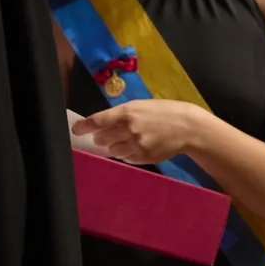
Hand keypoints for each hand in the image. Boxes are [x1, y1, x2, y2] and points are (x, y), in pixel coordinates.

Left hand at [70, 98, 204, 164]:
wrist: (188, 127)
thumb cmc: (163, 112)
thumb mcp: (140, 106)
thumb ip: (120, 115)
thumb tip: (101, 126)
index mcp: (127, 112)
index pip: (98, 121)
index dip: (84, 126)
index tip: (76, 130)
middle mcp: (129, 129)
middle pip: (102, 138)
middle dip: (101, 137)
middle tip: (107, 135)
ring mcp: (136, 144)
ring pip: (112, 150)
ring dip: (114, 146)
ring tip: (127, 140)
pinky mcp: (144, 157)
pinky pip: (126, 158)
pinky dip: (127, 154)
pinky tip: (137, 146)